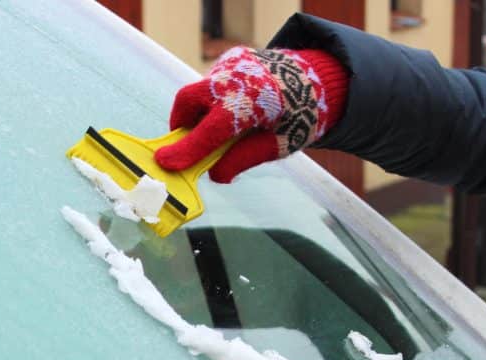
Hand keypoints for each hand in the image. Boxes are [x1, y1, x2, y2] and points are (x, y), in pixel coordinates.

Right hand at [155, 46, 348, 182]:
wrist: (320, 79)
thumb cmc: (301, 115)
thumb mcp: (277, 145)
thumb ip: (243, 159)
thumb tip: (214, 174)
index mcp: (254, 102)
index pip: (211, 130)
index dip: (187, 149)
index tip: (165, 163)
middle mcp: (238, 77)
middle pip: (190, 100)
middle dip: (181, 126)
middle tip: (186, 147)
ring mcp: (232, 64)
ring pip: (197, 92)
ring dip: (198, 114)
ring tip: (217, 131)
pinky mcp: (231, 60)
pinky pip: (210, 85)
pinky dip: (212, 102)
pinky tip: (234, 110)